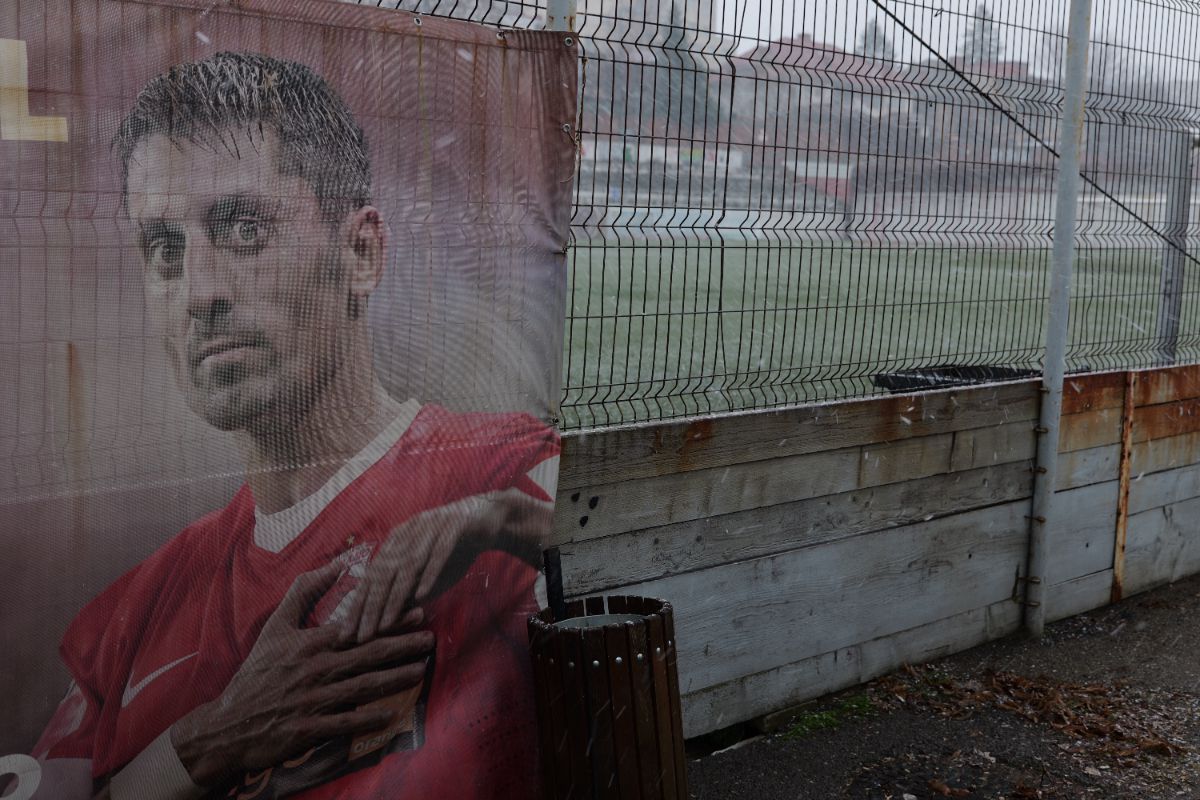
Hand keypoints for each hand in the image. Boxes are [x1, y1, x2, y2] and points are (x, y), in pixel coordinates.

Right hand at [170, 563, 433, 788]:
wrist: (229, 722)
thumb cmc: (259, 671)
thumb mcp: (276, 626)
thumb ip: (306, 592)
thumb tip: (338, 563)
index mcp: (310, 644)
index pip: (357, 629)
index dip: (390, 621)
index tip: (418, 613)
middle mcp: (315, 670)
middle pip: (367, 656)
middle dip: (402, 647)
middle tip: (430, 639)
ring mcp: (313, 700)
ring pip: (362, 687)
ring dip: (394, 679)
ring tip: (421, 670)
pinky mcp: (308, 729)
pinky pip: (344, 724)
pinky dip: (367, 720)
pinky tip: (391, 716)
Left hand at [344, 488, 552, 643]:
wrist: (487, 518)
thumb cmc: (453, 548)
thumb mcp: (427, 572)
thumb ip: (408, 590)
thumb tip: (386, 618)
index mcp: (397, 540)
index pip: (372, 577)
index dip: (359, 605)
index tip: (348, 633)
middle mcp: (408, 532)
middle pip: (384, 574)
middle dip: (371, 607)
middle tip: (361, 636)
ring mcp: (430, 528)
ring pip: (407, 566)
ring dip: (394, 597)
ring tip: (385, 623)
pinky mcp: (453, 528)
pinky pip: (438, 554)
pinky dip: (429, 574)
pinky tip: (422, 596)